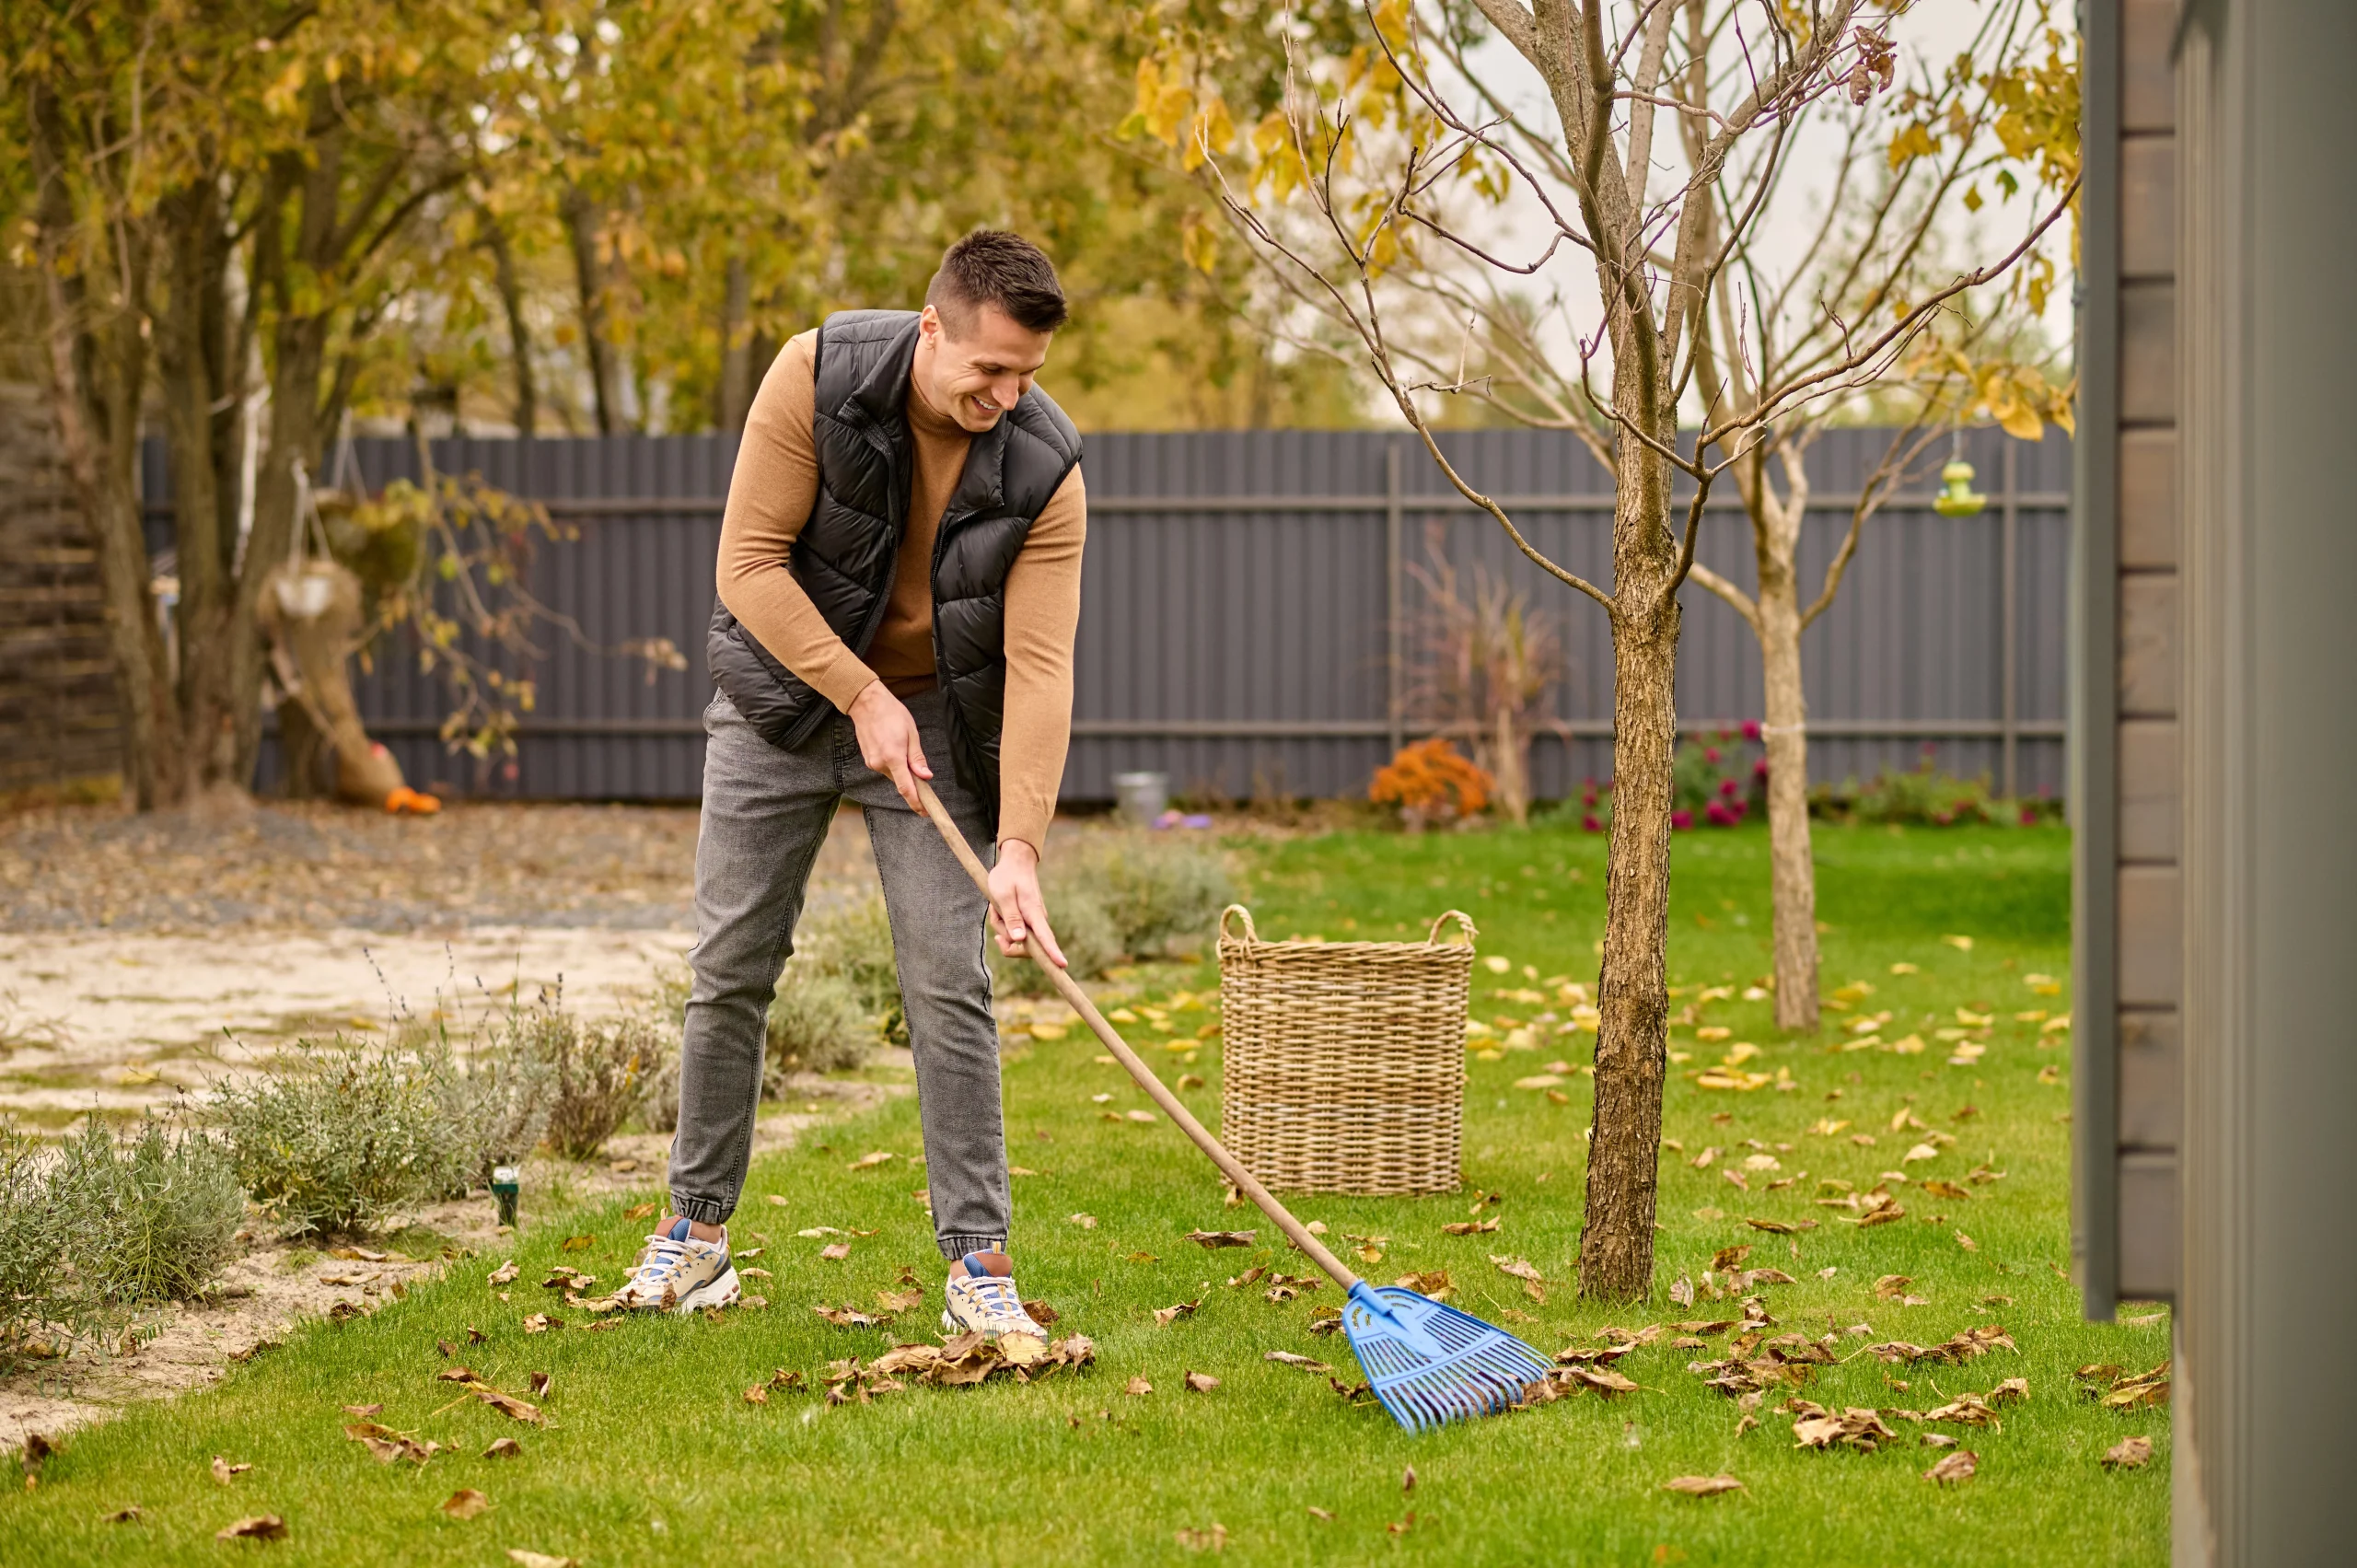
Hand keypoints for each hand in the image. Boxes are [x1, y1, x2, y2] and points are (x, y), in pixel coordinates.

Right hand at [849, 681, 930, 809]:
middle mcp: (880, 764)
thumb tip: (926, 776)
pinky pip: (885, 767)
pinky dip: (893, 764)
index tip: (925, 811)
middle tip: (921, 771)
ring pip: (893, 774)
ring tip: (903, 746)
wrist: (866, 703)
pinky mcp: (868, 760)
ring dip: (902, 768)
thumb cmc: (892, 714)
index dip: (916, 802)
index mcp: (893, 758)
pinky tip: (894, 746)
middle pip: (901, 781)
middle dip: (912, 780)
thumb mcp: (911, 733)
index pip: (906, 788)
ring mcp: (872, 763)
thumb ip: (917, 758)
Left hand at [987, 838, 1066, 968]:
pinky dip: (1003, 924)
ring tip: (996, 907)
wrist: (1016, 861)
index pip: (1045, 937)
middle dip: (1006, 939)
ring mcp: (1033, 921)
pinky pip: (1014, 931)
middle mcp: (1037, 920)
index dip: (1052, 952)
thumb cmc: (1008, 876)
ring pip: (1016, 939)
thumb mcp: (1003, 895)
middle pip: (1025, 946)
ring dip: (1002, 928)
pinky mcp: (1028, 921)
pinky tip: (999, 909)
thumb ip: (1012, 918)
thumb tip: (1020, 939)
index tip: (1061, 965)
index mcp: (1033, 913)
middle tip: (995, 916)